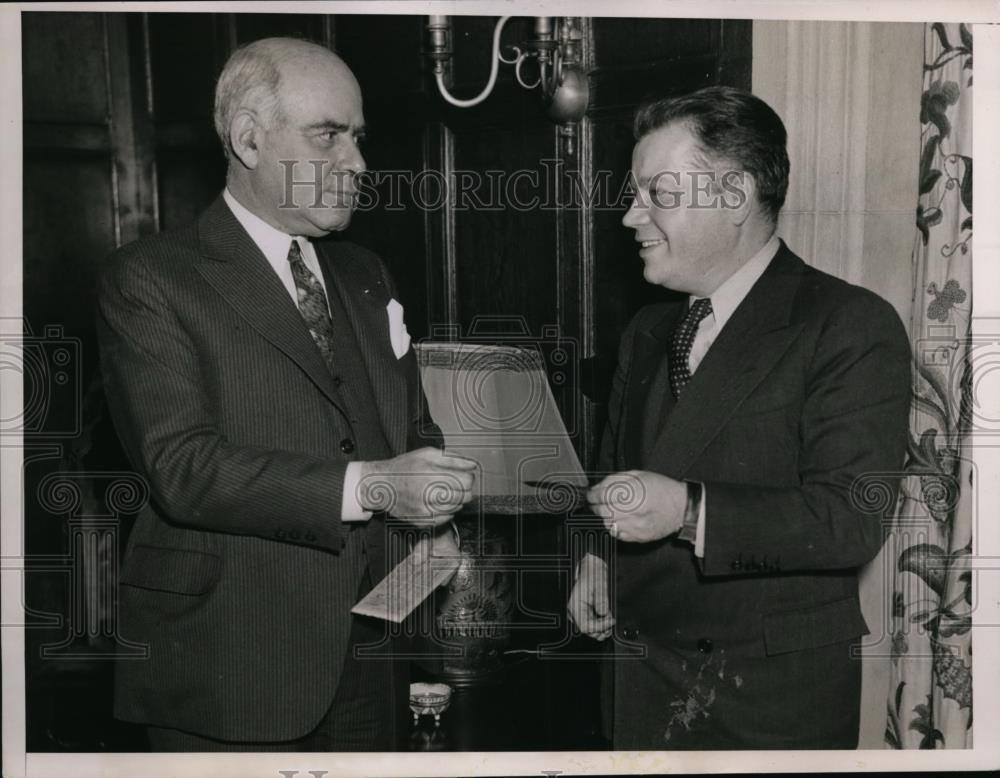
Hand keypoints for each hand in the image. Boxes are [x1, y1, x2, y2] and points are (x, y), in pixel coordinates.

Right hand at [357, 447, 476, 526]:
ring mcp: (425, 510)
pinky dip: (446, 511)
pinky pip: (446, 518)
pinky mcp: (422, 522)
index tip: (462, 475)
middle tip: (453, 483)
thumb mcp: (427, 454)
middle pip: (464, 496)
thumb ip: (453, 458)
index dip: (468, 477)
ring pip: (457, 508)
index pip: (466, 481)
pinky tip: (437, 502)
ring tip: (442, 491)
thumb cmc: (404, 468)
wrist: (381, 486)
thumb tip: (473, 465)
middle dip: (463, 489)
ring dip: (455, 500)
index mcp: (430, 474)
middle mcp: (427, 494)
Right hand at [567, 553, 613, 639]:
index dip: (599, 627)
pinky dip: (601, 624)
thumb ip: (601, 600)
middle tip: (611, 620)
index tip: (610, 621)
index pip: (585, 626)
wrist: (592, 568)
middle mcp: (576, 611)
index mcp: (575, 606)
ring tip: (609, 619)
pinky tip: (607, 618)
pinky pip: (593, 624)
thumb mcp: (599, 584)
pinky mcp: (586, 612)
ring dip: (602, 628)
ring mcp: (581, 612)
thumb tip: (603, 613)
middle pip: (588, 630)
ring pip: (591, 629)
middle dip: (602, 628)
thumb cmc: (592, 573)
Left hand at [586, 470, 685, 542]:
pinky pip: (617, 534)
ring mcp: (636, 526)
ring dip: (605, 516)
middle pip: (603, 511)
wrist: (681, 507)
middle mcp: (634, 511)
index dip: (592, 495)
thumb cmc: (661, 489)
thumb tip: (597, 487)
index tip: (590, 494)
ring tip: (613, 509)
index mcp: (634, 492)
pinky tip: (620, 519)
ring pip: (608, 524)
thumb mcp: (639, 475)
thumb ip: (615, 480)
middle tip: (597, 502)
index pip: (603, 495)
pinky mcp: (638, 537)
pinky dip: (614, 527)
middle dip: (596, 506)